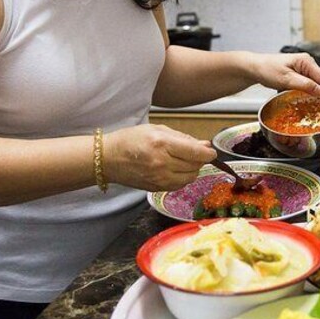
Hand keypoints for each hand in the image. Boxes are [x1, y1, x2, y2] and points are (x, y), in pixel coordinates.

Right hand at [101, 124, 216, 191]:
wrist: (108, 159)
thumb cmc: (131, 139)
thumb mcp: (157, 129)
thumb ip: (182, 138)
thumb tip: (204, 146)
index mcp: (162, 144)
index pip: (196, 153)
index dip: (208, 153)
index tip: (211, 151)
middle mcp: (162, 163)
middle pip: (195, 166)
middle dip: (200, 160)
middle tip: (194, 153)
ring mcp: (159, 178)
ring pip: (190, 178)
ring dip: (192, 169)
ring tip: (183, 161)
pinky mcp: (157, 189)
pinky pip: (180, 185)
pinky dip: (183, 178)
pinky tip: (176, 170)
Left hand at [249, 52, 319, 95]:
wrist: (254, 68)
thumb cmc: (267, 69)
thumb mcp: (286, 79)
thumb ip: (304, 85)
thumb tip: (319, 90)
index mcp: (306, 61)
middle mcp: (306, 63)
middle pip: (319, 81)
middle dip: (318, 93)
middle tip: (317, 105)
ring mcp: (302, 68)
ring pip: (312, 84)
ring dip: (310, 93)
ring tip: (306, 102)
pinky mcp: (297, 74)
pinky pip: (305, 84)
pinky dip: (303, 91)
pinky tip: (299, 97)